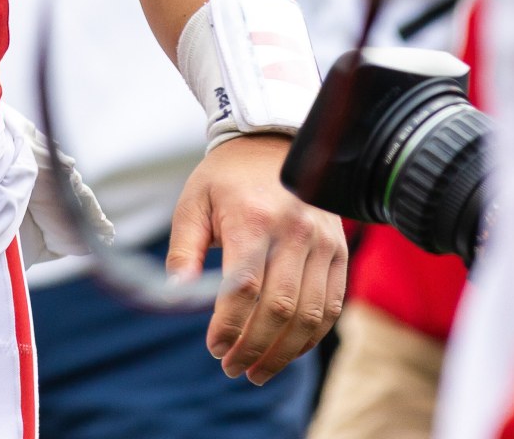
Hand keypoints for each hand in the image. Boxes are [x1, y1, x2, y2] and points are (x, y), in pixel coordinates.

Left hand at [167, 134, 347, 385]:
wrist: (272, 142)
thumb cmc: (226, 177)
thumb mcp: (193, 203)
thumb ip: (184, 249)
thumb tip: (175, 294)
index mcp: (253, 219)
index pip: (244, 289)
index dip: (229, 326)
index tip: (213, 347)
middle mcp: (295, 232)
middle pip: (280, 309)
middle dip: (255, 348)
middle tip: (232, 368)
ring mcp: (323, 242)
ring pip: (311, 315)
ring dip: (285, 352)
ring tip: (258, 371)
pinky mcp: (339, 250)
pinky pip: (332, 305)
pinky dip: (311, 335)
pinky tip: (288, 350)